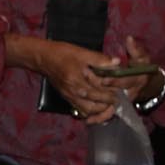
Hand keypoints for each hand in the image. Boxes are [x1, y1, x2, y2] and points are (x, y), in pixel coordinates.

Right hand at [17, 37, 131, 120]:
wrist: (43, 58)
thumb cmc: (61, 53)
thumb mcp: (82, 52)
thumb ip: (99, 59)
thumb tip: (116, 62)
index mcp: (78, 79)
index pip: (100, 89)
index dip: (112, 91)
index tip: (121, 91)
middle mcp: (73, 91)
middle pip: (96, 103)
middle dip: (109, 102)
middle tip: (118, 99)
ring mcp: (70, 96)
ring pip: (88, 111)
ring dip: (100, 110)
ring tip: (109, 104)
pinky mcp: (67, 98)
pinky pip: (80, 110)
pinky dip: (90, 112)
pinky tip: (97, 107)